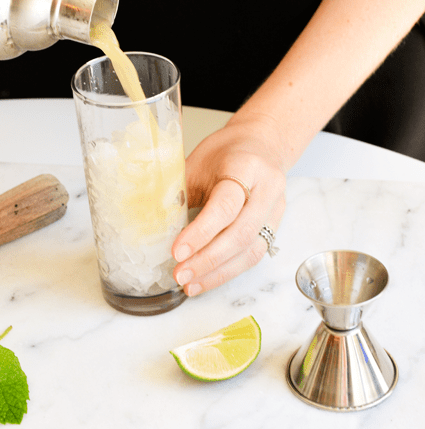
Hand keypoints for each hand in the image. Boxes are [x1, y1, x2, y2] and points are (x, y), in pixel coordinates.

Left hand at [172, 111, 287, 295]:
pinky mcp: (275, 226)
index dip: (201, 232)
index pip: (226, 205)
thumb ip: (180, 191)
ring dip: (218, 272)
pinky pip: (254, 255)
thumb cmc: (226, 151)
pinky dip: (229, 271)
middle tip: (180, 274)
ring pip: (251, 250)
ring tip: (190, 284)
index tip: (177, 252)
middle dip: (208, 259)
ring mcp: (276, 210)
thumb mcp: (198, 162)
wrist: (261, 144)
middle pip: (241, 233)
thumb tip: (153, 223)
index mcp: (246, 166)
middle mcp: (268, 189)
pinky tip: (207, 279)